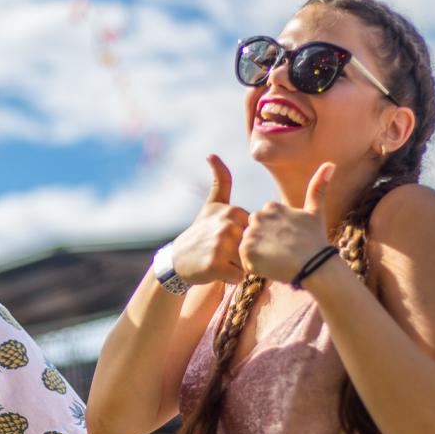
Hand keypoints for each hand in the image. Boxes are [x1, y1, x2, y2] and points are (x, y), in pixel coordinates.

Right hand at [169, 155, 248, 285]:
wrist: (177, 260)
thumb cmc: (199, 233)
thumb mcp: (212, 205)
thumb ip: (220, 181)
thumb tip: (212, 154)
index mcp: (234, 211)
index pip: (258, 234)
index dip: (246, 241)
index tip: (227, 239)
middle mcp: (228, 225)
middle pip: (255, 249)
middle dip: (244, 255)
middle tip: (223, 252)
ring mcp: (221, 245)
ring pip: (249, 264)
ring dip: (238, 268)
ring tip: (220, 261)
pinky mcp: (216, 265)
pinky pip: (239, 277)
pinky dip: (230, 279)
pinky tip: (216, 272)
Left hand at [238, 162, 334, 283]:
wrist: (315, 266)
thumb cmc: (316, 241)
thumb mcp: (316, 211)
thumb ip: (318, 188)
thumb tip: (330, 163)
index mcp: (271, 206)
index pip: (264, 224)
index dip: (275, 236)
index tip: (288, 242)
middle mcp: (258, 216)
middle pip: (254, 234)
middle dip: (264, 244)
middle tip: (282, 252)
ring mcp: (251, 233)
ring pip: (249, 247)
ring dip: (259, 255)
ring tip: (278, 259)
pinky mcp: (247, 250)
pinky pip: (245, 261)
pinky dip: (255, 267)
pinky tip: (271, 266)